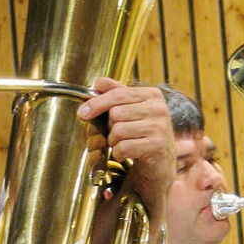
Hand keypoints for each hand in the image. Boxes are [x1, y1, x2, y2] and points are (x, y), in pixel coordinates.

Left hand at [78, 78, 174, 205]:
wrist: (160, 162)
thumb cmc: (142, 134)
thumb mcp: (131, 110)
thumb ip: (116, 93)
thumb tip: (99, 82)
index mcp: (152, 94)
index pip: (117, 94)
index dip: (97, 103)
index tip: (83, 113)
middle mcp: (158, 108)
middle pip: (116, 113)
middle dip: (110, 127)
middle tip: (118, 133)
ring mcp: (159, 127)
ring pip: (118, 131)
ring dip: (114, 141)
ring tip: (124, 143)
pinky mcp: (156, 146)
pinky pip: (123, 147)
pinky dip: (119, 153)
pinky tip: (127, 153)